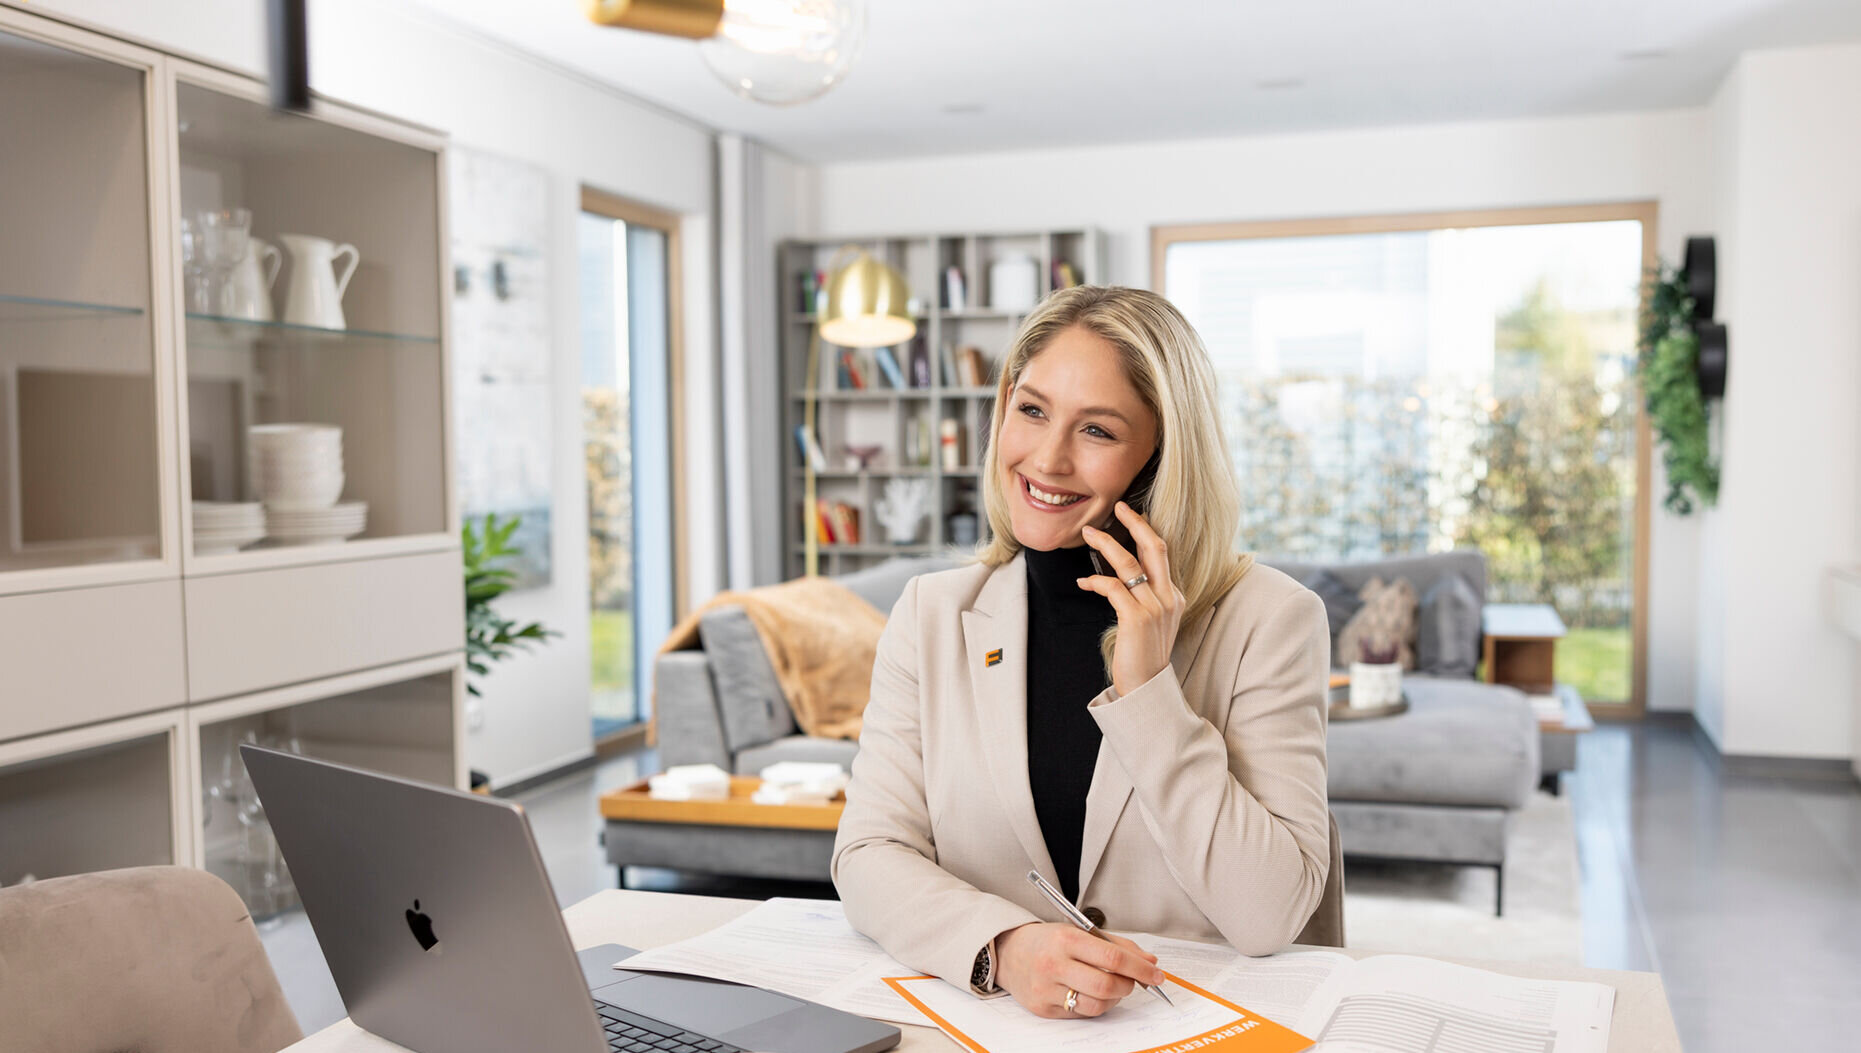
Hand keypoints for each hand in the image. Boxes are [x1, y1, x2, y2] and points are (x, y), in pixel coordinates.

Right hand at [994, 922, 1163, 1018]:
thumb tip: (1149, 963)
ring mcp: (1047, 989)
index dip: (1140, 968)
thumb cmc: (1049, 940)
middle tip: (1132, 981)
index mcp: (1066, 940)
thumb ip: (1116, 945)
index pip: (1113, 956)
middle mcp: (1054, 965)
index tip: (1156, 974)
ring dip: (1113, 998)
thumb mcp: (1079, 931)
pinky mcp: (1043, 1008)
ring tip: (1111, 987)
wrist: (1008, 952)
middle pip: (1106, 984)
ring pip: (1096, 1005)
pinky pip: (1080, 1013)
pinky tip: (1091, 993)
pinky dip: (1094, 1005)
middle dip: (1128, 985)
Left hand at [1077, 502, 1184, 695]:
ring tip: (1088, 533)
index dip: (1144, 533)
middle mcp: (1169, 598)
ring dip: (1106, 544)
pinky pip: (1113, 587)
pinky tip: (1083, 582)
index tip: (1129, 517)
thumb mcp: (1149, 623)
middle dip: (1136, 523)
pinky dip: (1096, 581)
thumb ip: (1141, 600)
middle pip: (1156, 547)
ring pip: (1130, 563)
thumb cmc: (1142, 657)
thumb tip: (1115, 580)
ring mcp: (1155, 608)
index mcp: (1174, 597)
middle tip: (1119, 506)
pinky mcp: (1137, 618)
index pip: (1160, 555)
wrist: (1146, 689)